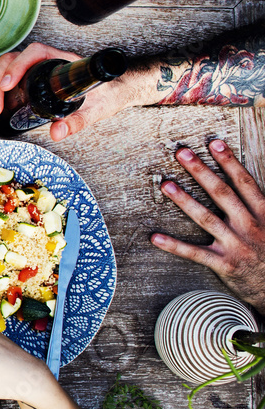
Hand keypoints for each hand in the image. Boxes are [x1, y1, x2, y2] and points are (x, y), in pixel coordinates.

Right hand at [0, 42, 141, 141]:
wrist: (113, 91)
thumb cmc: (106, 94)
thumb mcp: (95, 110)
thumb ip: (77, 122)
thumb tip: (56, 133)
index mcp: (61, 61)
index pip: (33, 53)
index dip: (17, 66)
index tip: (8, 85)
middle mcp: (45, 61)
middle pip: (11, 61)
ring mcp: (35, 69)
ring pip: (4, 68)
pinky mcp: (29, 79)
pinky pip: (5, 77)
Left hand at [152, 140, 264, 312]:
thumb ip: (259, 204)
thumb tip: (244, 181)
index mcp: (264, 213)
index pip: (244, 182)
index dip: (229, 162)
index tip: (213, 143)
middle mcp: (250, 226)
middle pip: (223, 194)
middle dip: (201, 172)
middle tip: (182, 153)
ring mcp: (236, 246)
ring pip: (206, 219)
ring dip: (184, 201)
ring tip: (166, 185)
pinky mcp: (225, 265)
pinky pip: (195, 253)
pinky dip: (175, 245)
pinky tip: (155, 237)